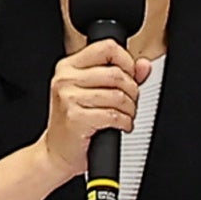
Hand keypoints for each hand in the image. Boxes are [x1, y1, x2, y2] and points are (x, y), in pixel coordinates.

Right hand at [33, 35, 150, 174]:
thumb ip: (121, 75)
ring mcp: (68, 98)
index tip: (130, 75)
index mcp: (69, 66)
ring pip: (118, 96)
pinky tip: (121, 125)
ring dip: (130, 109)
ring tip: (125, 115)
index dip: (127, 61)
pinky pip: (113, 115)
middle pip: (116, 73)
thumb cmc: (74, 122)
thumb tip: (144, 65)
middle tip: (130, 102)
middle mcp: (66, 78)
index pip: (106, 48)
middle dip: (132, 90)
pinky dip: (125, 122)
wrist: (57, 152)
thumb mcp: (94, 91)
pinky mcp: (75, 118)